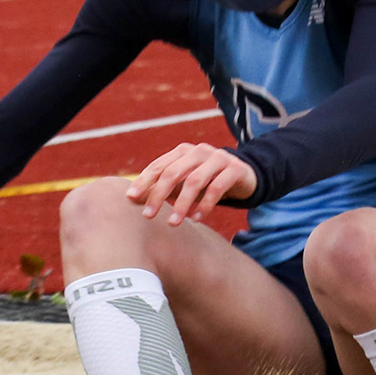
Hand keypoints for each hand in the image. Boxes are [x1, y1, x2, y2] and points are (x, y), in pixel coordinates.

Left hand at [127, 142, 255, 225]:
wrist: (244, 175)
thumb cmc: (207, 181)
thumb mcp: (183, 183)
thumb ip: (161, 188)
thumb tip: (131, 199)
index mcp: (183, 151)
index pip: (159, 166)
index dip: (144, 182)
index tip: (131, 199)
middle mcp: (198, 151)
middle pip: (173, 172)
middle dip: (158, 195)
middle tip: (147, 215)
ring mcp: (218, 158)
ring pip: (194, 181)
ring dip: (181, 204)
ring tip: (172, 223)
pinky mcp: (234, 169)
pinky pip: (217, 188)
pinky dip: (204, 205)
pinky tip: (196, 218)